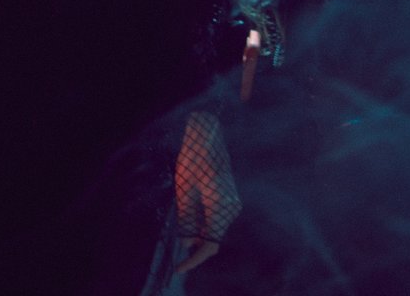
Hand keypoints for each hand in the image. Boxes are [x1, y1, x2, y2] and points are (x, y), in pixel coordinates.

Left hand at [172, 111, 240, 275]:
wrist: (207, 140)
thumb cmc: (193, 162)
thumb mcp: (183, 192)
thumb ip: (186, 219)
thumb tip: (185, 243)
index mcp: (220, 208)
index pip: (210, 244)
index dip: (195, 259)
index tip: (180, 268)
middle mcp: (231, 209)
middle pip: (213, 237)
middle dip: (195, 248)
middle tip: (176, 257)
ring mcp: (233, 204)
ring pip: (215, 228)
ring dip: (199, 235)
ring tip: (181, 236)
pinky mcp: (230, 199)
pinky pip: (216, 219)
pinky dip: (204, 224)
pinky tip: (190, 223)